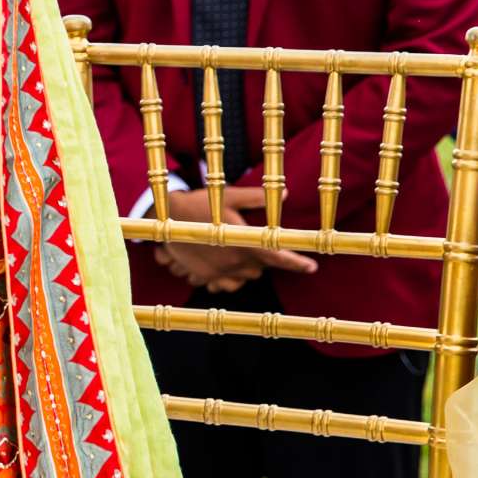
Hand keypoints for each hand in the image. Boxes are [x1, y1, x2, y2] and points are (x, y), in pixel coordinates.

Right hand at [156, 185, 316, 285]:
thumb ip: (256, 198)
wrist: (166, 217)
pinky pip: (224, 284)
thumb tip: (284, 193)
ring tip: (234, 252)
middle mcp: (234, 262)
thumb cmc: (200, 204)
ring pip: (243, 278)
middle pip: (259, 270)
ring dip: (244, 269)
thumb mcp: (228, 196)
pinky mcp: (204, 276)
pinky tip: (220, 263)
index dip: (297, 263)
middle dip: (259, 261)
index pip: (278, 256)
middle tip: (250, 244)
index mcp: (244, 243)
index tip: (312, 267)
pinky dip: (227, 277)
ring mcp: (218, 272)